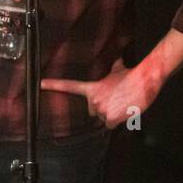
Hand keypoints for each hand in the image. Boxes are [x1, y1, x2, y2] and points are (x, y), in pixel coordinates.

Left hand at [41, 58, 159, 128]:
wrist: (142, 83)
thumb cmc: (131, 76)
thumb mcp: (119, 69)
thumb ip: (114, 66)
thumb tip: (119, 56)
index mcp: (91, 88)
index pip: (69, 86)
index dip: (54, 85)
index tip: (40, 84)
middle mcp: (93, 100)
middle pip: (92, 111)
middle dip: (101, 108)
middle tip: (114, 101)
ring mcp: (100, 110)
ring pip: (102, 118)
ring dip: (111, 115)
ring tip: (121, 105)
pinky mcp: (110, 119)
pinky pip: (110, 125)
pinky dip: (117, 122)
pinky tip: (123, 113)